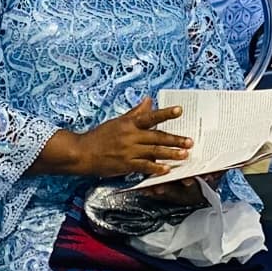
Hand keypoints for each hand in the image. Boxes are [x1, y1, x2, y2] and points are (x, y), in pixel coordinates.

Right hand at [65, 97, 192, 177]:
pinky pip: (143, 166)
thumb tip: (149, 100)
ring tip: (184, 155)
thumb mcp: (118, 121)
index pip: (150, 117)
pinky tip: (166, 170)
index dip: (165, 113)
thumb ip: (135, 112)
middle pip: (157, 137)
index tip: (180, 110)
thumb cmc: (100, 136)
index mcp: (129, 123)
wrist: (82, 152)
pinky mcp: (125, 164)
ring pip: (153, 152)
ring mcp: (128, 151)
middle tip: (190, 142)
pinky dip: (156, 168)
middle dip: (175, 139)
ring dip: (170, 154)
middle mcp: (130, 136)